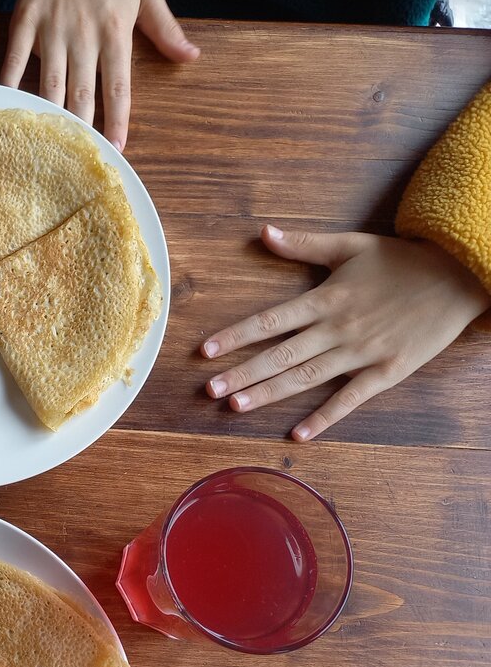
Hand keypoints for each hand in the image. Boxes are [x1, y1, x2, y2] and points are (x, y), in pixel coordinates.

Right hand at [0, 0, 198, 150]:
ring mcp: (51, 30)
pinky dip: (7, 86)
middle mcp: (83, 37)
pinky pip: (13, 59)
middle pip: (83, 94)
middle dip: (83, 129)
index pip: (119, 86)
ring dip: (50, 117)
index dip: (118, 120)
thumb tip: (190, 56)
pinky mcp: (25, 20)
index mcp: (115, 31)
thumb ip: (165, 28)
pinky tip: (7, 111)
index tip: (118, 148)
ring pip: (50, 84)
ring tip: (47, 148)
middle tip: (78, 160)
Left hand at [202, 225, 490, 440]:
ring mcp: (362, 352)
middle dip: (242, 372)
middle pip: (281, 355)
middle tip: (208, 390)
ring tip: (235, 406)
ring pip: (307, 377)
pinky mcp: (387, 371)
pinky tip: (297, 434)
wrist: (460, 274)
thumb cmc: (402, 260)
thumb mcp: (352, 245)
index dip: (236, 335)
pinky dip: (324, 417)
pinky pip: (350, 398)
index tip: (205, 350)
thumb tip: (264, 232)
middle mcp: (338, 328)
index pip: (270, 320)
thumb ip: (305, 244)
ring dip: (270, 393)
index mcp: (326, 298)